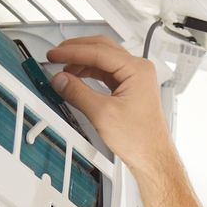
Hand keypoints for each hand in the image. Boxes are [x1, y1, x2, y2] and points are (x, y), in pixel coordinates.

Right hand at [42, 35, 172, 175]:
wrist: (152, 157)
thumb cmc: (140, 139)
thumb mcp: (102, 114)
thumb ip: (77, 93)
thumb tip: (60, 80)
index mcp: (137, 70)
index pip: (99, 52)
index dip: (73, 52)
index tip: (55, 55)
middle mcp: (138, 70)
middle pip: (102, 49)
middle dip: (76, 50)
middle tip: (56, 55)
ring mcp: (134, 78)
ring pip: (103, 60)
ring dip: (81, 61)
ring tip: (62, 67)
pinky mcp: (129, 88)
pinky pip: (106, 72)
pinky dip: (89, 72)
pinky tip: (75, 77)